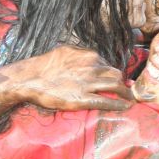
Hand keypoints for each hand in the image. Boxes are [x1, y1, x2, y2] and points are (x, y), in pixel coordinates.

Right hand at [17, 46, 133, 110]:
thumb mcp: (65, 52)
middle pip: (116, 73)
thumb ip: (80, 54)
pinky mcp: (82, 99)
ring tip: (129, 99)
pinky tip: (127, 106)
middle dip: (122, 82)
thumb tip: (89, 57)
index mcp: (87, 55)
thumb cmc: (43, 66)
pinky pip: (107, 101)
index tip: (114, 79)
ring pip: (116, 85)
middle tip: (124, 90)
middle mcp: (91, 66)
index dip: (112, 73)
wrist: (28, 79)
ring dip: (125, 93)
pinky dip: (120, 104)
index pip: (107, 63)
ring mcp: (88, 83)